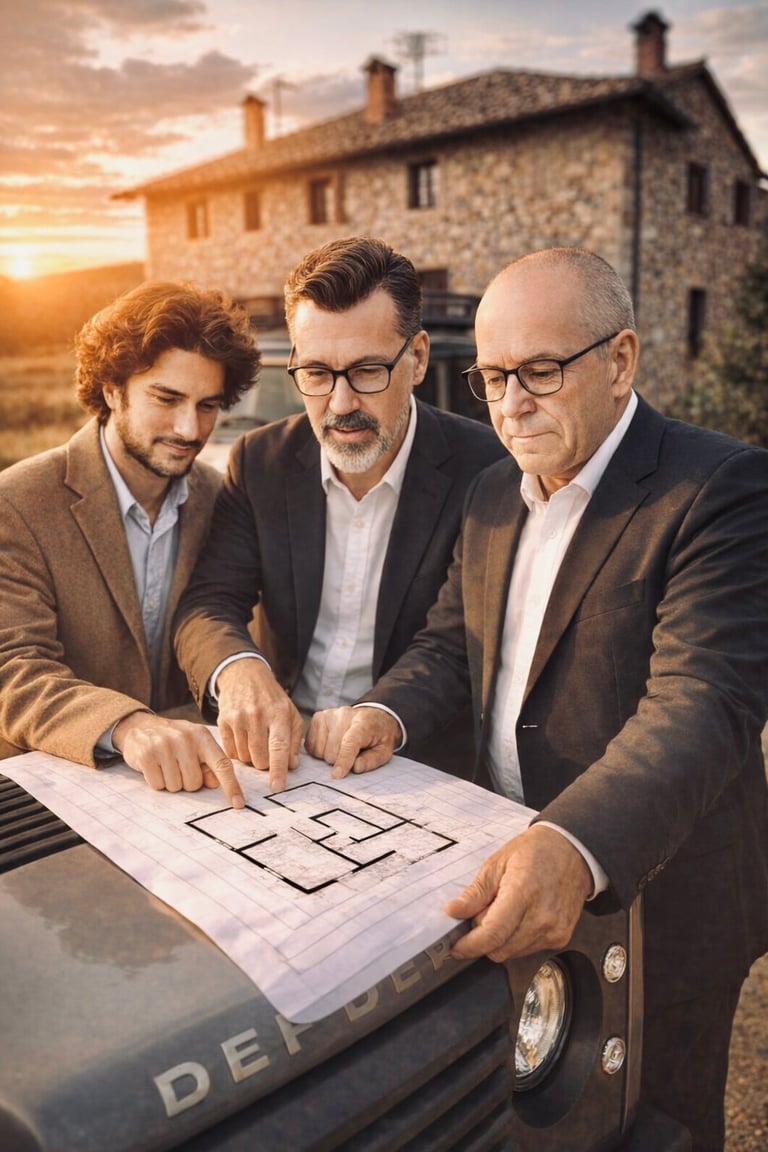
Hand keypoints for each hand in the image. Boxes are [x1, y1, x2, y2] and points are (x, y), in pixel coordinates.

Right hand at [113, 712, 243, 807]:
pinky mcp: (146, 754)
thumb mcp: (194, 746)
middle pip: (195, 783)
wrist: (139, 726)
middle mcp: (185, 738)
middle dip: (187, 781)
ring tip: (165, 765)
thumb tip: (215, 783)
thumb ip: (208, 764)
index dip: (231, 786)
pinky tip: (154, 766)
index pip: (222, 764)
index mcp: (202, 736)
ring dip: (171, 782)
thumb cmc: (173, 741)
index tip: (238, 804)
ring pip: (176, 786)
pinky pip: (158, 785)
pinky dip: (157, 781)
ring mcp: (164, 745)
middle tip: (178, 766)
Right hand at [215, 659, 302, 791]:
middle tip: (267, 754)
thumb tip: (291, 766)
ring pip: (245, 757)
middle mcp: (258, 715)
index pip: (279, 747)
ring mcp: (239, 717)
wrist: (245, 675)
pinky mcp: (223, 720)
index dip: (278, 770)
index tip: (277, 787)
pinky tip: (243, 739)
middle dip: (265, 764)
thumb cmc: (272, 699)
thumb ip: (293, 741)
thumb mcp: (290, 714)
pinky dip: (238, 752)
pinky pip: (230, 751)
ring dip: (251, 758)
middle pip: (260, 758)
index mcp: (279, 714)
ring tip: (255, 743)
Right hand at [305, 705, 399, 777]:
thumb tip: (355, 768)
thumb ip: (372, 760)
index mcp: (364, 722)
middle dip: (339, 760)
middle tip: (350, 754)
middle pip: (332, 750)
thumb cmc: (377, 736)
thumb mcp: (385, 750)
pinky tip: (330, 744)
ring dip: (329, 755)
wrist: (373, 717)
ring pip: (320, 750)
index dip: (343, 760)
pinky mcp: (317, 718)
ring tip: (341, 748)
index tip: (337, 775)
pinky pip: (310, 746)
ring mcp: (328, 715)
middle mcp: (344, 715)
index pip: (350, 742)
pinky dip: (319, 750)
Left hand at [444, 825, 592, 961]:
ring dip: (500, 940)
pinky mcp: (561, 938)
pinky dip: (516, 940)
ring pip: (512, 953)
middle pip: (499, 949)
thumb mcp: (497, 863)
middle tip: (483, 913)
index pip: (492, 934)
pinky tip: (520, 917)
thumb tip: (453, 912)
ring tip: (505, 911)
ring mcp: (554, 930)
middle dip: (483, 938)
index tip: (456, 947)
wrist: (572, 850)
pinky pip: (527, 950)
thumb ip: (475, 892)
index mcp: (523, 893)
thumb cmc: (535, 852)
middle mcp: (542, 917)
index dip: (470, 945)